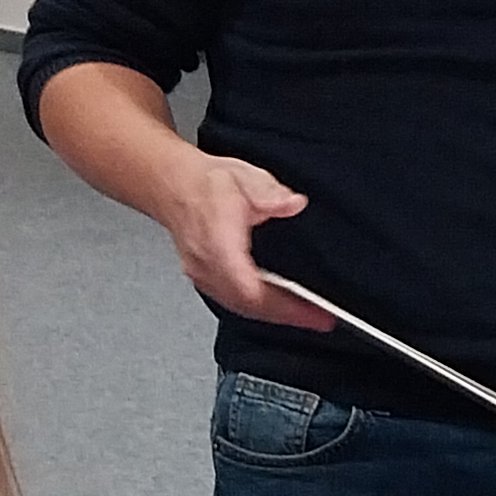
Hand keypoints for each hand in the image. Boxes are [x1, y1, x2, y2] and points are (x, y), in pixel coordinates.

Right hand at [155, 151, 330, 326]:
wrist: (174, 186)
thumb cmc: (206, 184)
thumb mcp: (244, 177)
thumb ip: (269, 192)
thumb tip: (291, 203)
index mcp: (218, 243)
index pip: (248, 286)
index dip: (281, 303)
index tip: (311, 310)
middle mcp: (208, 265)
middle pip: (249, 305)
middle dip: (288, 315)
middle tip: (321, 319)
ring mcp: (204, 275)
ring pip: (241, 308)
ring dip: (276, 315)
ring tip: (310, 317)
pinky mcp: (205, 279)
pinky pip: (234, 302)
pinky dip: (261, 309)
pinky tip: (281, 308)